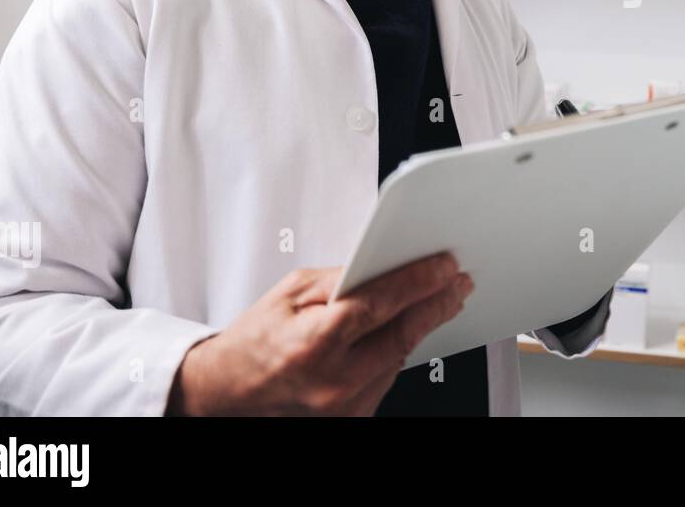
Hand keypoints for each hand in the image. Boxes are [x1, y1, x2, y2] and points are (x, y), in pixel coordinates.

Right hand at [167, 253, 472, 414]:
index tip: (445, 265)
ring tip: (440, 301)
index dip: (420, 281)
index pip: (382, 305)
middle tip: (459, 283)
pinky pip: (387, 378)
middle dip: (437, 304)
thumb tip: (385, 266)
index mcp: (314, 343)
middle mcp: (333, 381)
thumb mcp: (291, 293)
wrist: (225, 393)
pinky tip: (406, 331)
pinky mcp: (351, 419)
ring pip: (399, 358)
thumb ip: (341, 279)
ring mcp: (344, 407)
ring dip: (422, 328)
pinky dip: (398, 352)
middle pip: (403, 336)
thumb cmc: (254, 341)